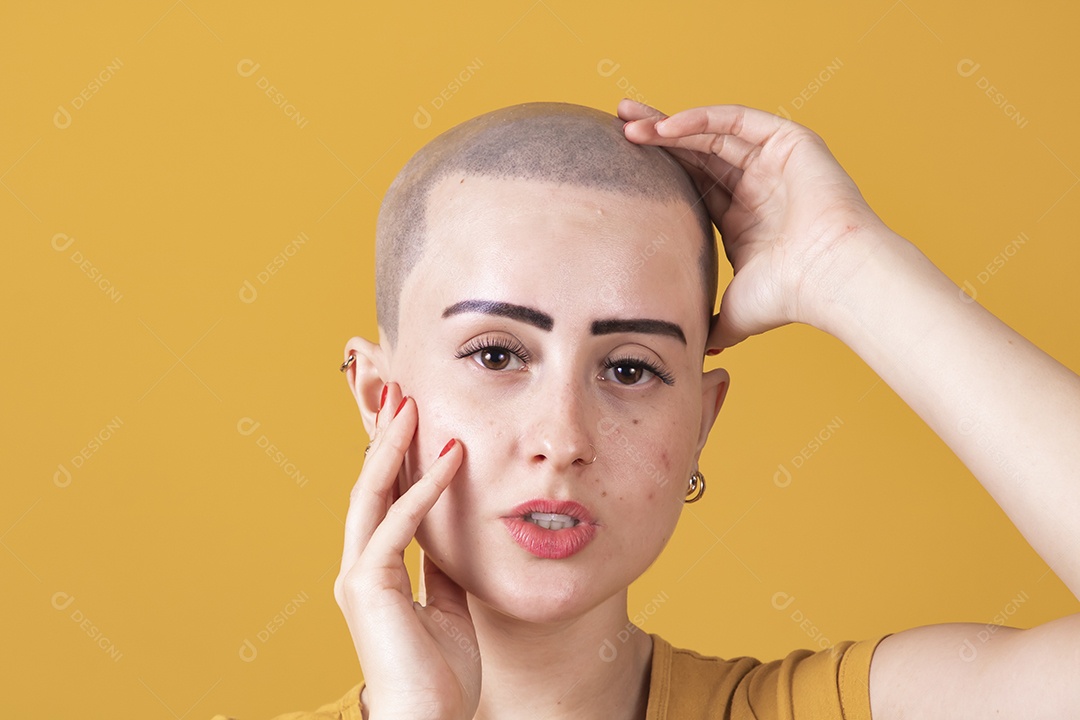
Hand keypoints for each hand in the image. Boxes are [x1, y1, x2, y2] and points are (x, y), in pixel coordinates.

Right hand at [334, 382, 479, 719]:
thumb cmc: (439, 675)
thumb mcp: (448, 607)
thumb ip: (441, 568)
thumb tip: (452, 535)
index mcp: (375, 571)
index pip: (383, 500)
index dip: (396, 458)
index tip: (411, 419)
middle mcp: (359, 567)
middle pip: (369, 486)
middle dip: (385, 437)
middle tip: (401, 392)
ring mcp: (358, 575)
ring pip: (372, 494)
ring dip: (393, 446)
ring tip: (410, 403)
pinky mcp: (367, 586)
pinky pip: (399, 525)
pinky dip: (426, 489)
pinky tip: (451, 458)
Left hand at [619, 99, 896, 349]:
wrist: (828, 279)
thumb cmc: (787, 298)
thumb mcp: (733, 313)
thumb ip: (710, 323)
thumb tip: (692, 350)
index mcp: (741, 217)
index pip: (690, 183)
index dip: (656, 170)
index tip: (619, 162)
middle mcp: (757, 184)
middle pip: (695, 151)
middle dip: (655, 136)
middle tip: (616, 124)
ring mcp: (773, 160)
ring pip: (711, 132)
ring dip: (669, 125)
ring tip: (629, 123)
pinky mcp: (789, 141)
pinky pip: (736, 121)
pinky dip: (700, 119)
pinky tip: (666, 126)